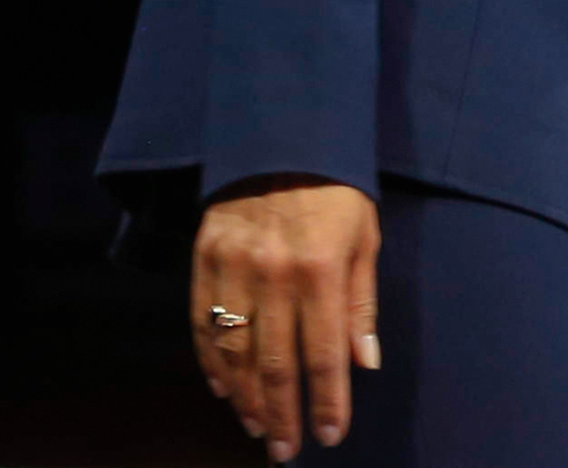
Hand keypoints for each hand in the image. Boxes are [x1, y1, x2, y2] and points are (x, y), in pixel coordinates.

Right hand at [192, 174, 380, 458]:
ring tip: (258, 427)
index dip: (328, 400)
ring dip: (246, 398)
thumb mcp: (365, 236)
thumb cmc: (335, 188)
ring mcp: (233, 268)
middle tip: (286, 451)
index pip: (325, 354)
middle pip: (275, 365)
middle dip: (283, 414)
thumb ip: (361, 303)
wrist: (281, 131)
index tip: (330, 435)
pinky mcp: (205, 259)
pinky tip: (223, 389)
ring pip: (235, 353)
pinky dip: (212, 362)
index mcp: (322, 270)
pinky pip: (202, 323)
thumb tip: (365, 362)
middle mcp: (274, 275)